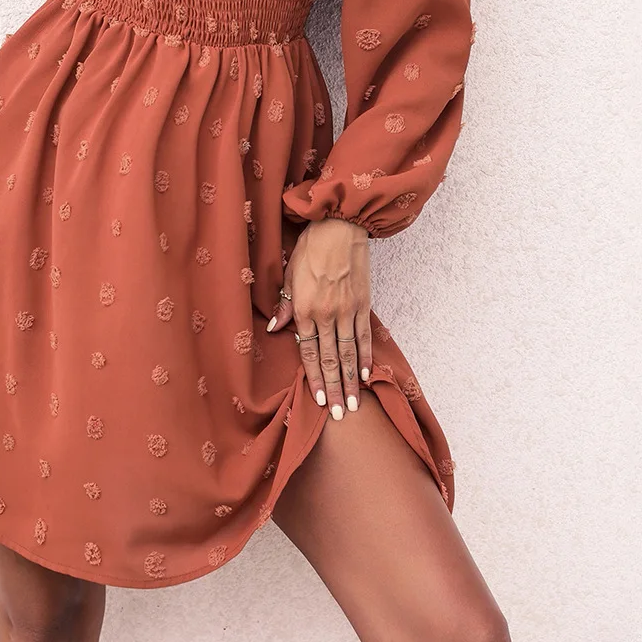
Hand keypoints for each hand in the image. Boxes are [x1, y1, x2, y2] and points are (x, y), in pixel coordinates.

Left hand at [267, 219, 372, 417]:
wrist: (340, 227)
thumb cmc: (310, 248)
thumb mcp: (289, 275)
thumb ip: (285, 305)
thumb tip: (275, 329)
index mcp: (305, 309)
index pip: (309, 353)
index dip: (314, 379)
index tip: (319, 401)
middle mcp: (327, 315)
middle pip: (331, 360)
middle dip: (334, 389)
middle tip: (340, 415)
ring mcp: (347, 311)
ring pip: (349, 353)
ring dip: (351, 380)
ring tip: (354, 403)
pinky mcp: (364, 304)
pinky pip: (364, 336)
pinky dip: (365, 356)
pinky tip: (366, 374)